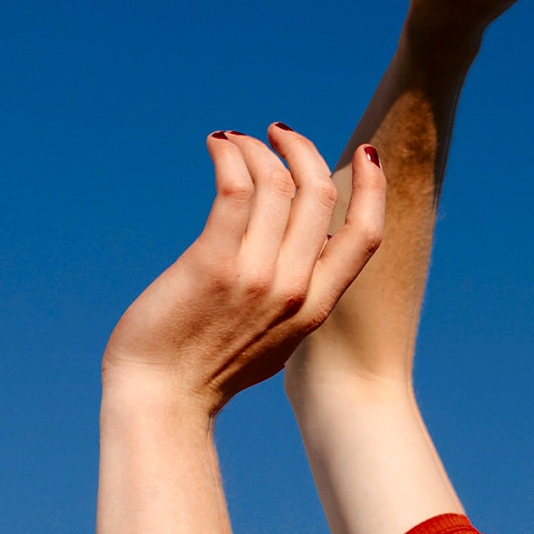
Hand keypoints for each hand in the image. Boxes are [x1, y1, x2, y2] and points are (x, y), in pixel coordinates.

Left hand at [104, 127, 387, 413]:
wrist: (161, 400)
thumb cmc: (204, 370)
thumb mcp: (272, 340)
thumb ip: (293, 301)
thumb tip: (299, 261)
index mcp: (315, 308)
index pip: (366, 235)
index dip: (373, 187)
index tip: (365, 151)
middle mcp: (294, 290)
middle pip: (319, 194)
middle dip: (302, 150)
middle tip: (277, 133)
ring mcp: (256, 277)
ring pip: (276, 183)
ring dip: (257, 149)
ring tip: (233, 140)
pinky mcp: (213, 264)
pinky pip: (234, 188)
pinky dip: (229, 155)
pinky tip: (216, 145)